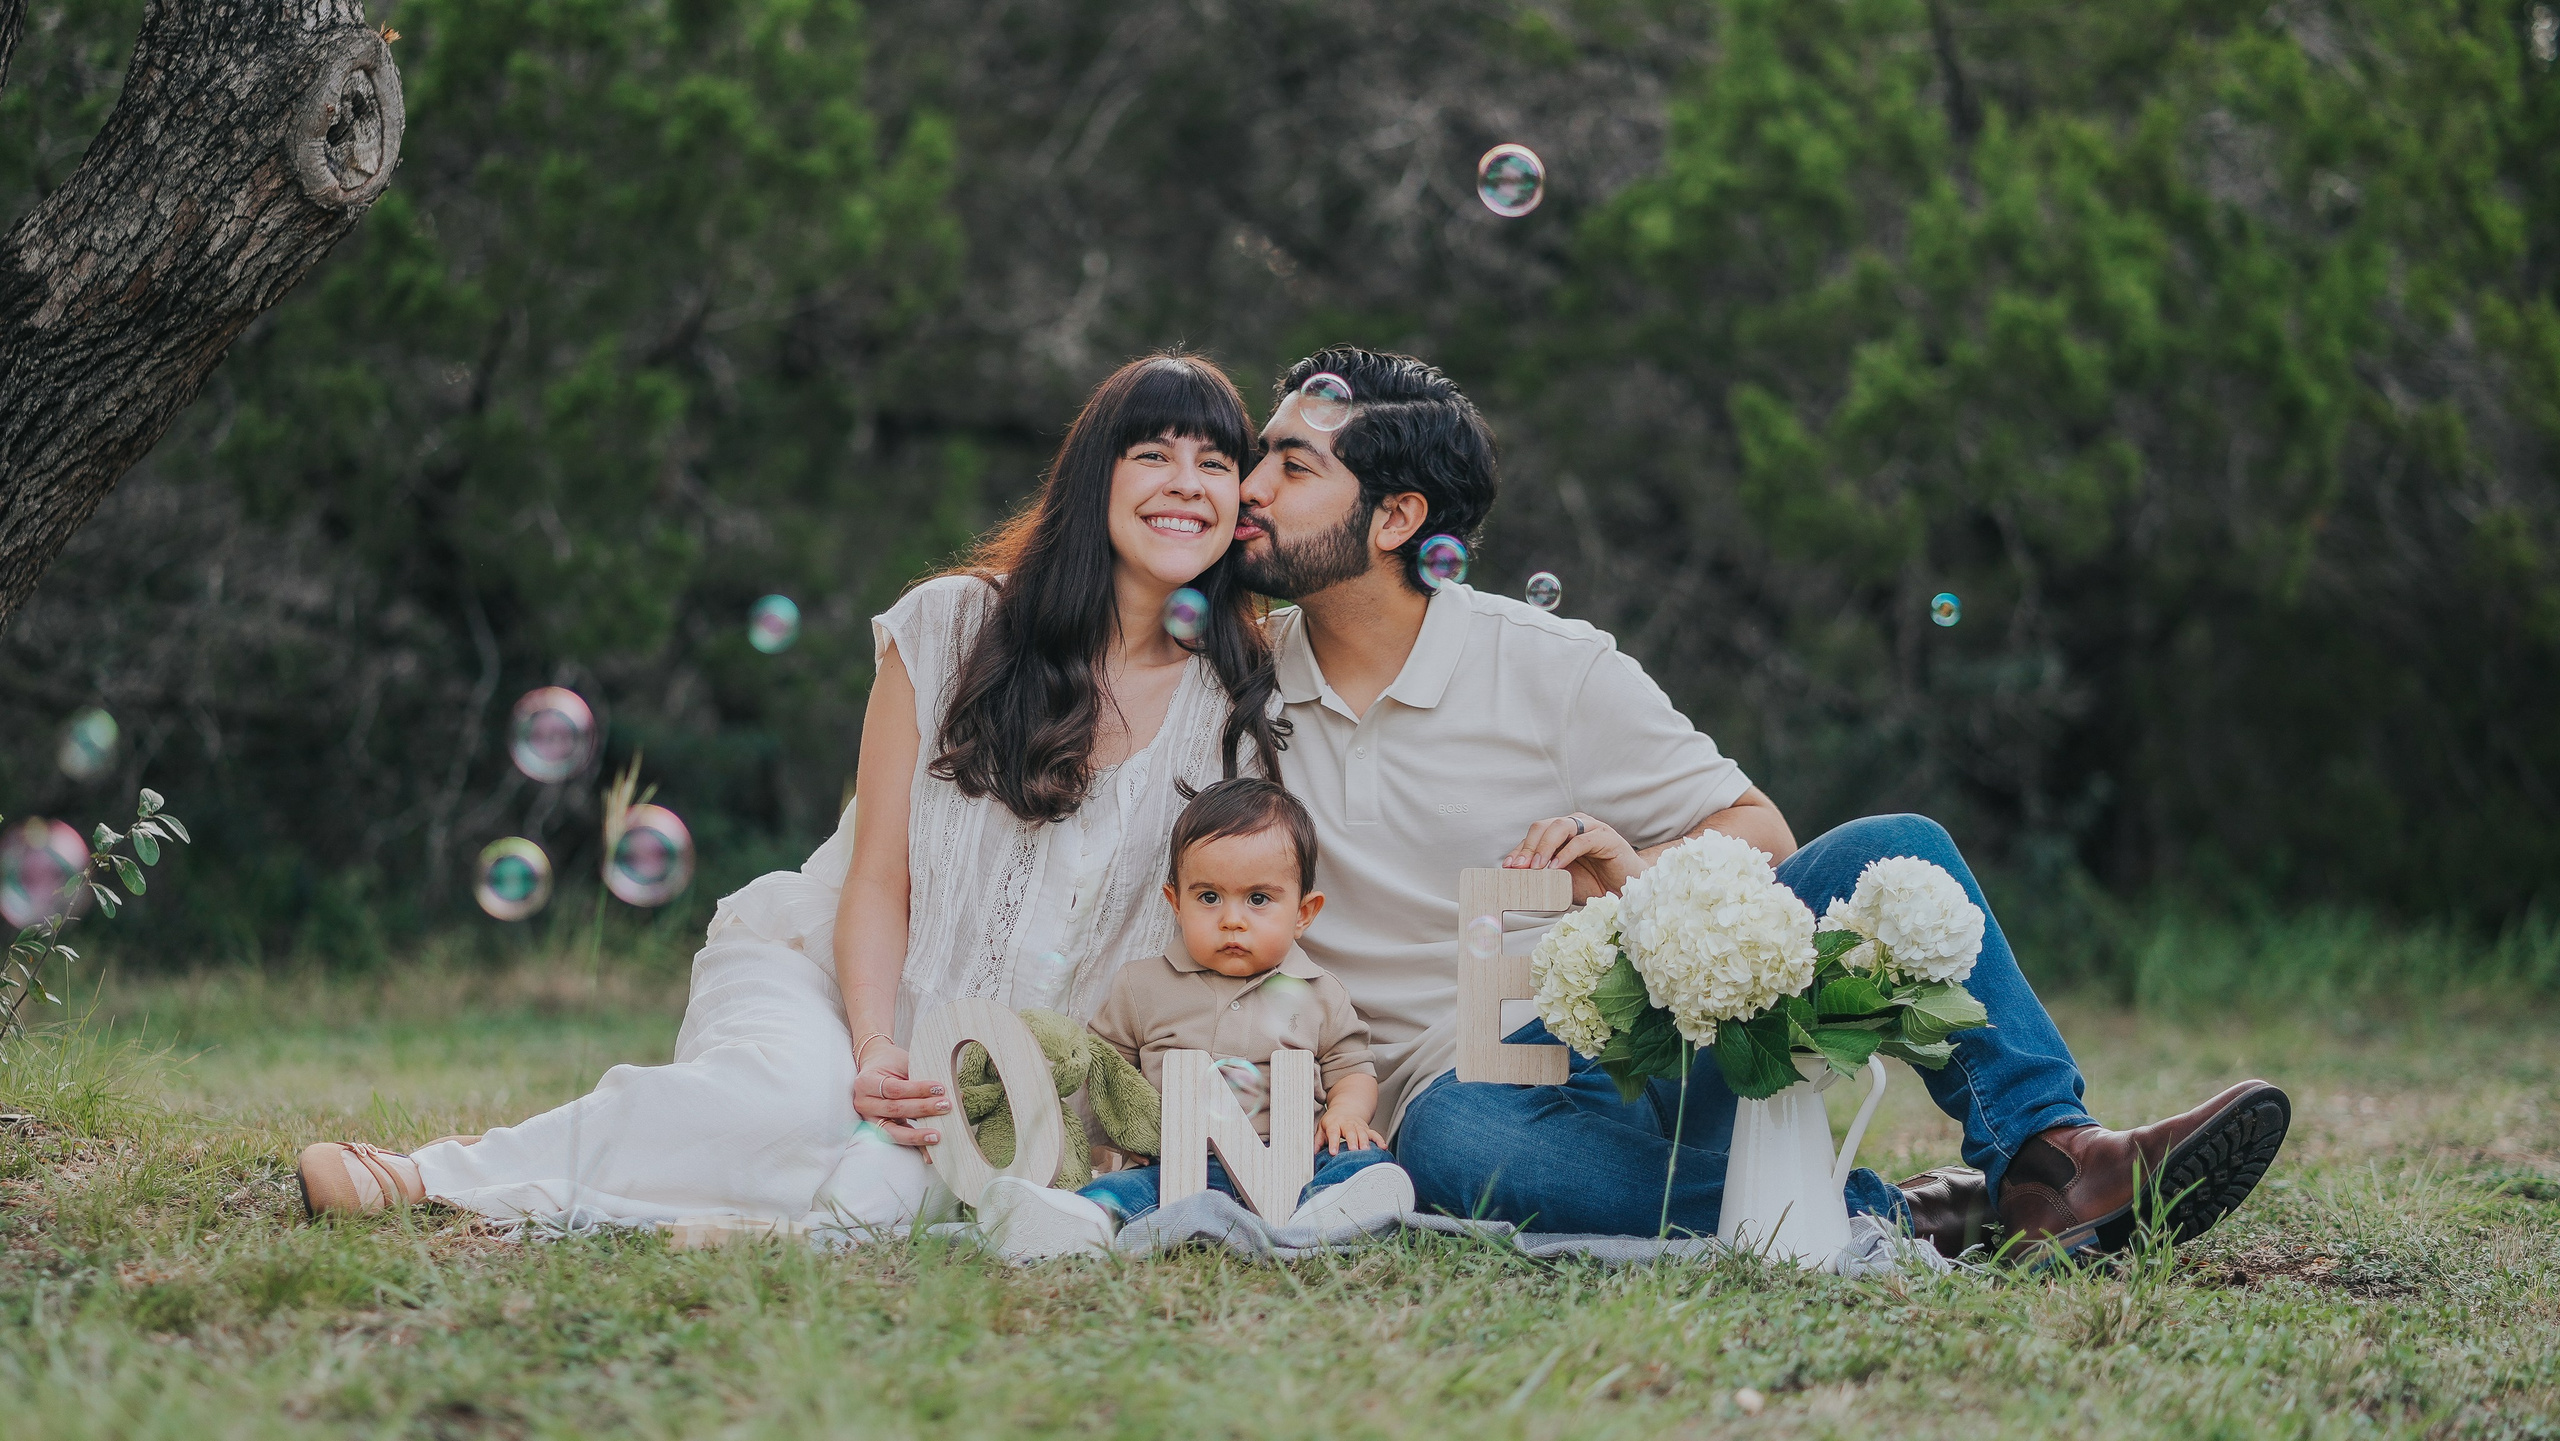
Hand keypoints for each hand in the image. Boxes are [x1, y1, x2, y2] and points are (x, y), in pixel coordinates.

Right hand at [851, 1043, 950, 1147]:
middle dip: (922, 1109)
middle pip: (895, 1109)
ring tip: (937, 1136)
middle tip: (945, 1106)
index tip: (940, 1088)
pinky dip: (914, 1147)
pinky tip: (928, 1155)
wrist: (874, 1067)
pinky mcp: (878, 1130)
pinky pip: (897, 1139)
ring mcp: (868, 1119)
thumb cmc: (891, 1064)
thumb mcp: (902, 1063)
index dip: (917, 1090)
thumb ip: (918, 1075)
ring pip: (893, 1131)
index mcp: (867, 1082)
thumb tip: (950, 1091)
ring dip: (917, 1134)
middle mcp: (864, 1103)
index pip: (894, 1089)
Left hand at [1316, 1109, 1386, 1155]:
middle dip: (1352, 1140)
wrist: (1345, 1109)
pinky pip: (1374, 1134)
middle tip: (1353, 1150)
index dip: (1333, 1142)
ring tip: (1366, 1151)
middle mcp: (1347, 1123)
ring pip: (1362, 1132)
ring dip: (1365, 1141)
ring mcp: (1358, 1125)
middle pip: (1350, 1131)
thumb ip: (1317, 1141)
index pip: (1333, 1132)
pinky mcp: (1367, 1128)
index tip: (1333, 1152)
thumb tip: (1311, 1153)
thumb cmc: (1332, 1122)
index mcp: (1334, 1123)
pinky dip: (1379, 1140)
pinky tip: (1383, 1147)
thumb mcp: (1321, 1129)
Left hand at [1502, 812, 1638, 901]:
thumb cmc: (1595, 884)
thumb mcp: (1562, 881)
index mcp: (1562, 833)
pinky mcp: (1607, 838)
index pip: (1534, 835)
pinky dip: (1566, 853)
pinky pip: (1582, 840)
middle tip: (1519, 868)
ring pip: (1561, 827)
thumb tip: (1517, 880)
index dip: (1520, 850)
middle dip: (1528, 847)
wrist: (1627, 890)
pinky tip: (1556, 868)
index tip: (1508, 868)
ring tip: (1537, 868)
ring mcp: (1592, 829)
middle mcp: (1575, 825)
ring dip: (1544, 847)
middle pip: (1543, 826)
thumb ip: (1543, 876)